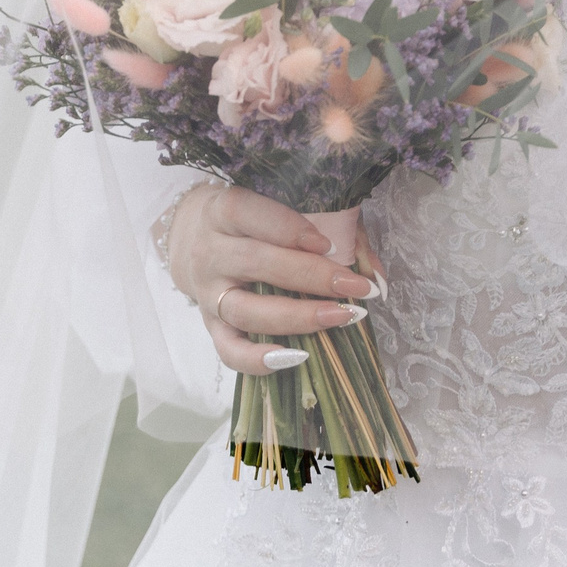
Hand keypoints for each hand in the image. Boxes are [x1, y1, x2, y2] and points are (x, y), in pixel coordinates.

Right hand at [164, 185, 377, 375]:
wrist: (189, 238)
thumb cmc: (252, 220)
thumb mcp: (282, 206)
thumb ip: (333, 229)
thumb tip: (377, 276)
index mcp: (222, 211)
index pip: (249, 213)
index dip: (289, 228)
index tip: (329, 243)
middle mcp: (209, 252)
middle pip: (256, 263)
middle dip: (311, 276)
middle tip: (355, 288)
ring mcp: (207, 293)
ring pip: (245, 310)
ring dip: (296, 317)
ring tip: (339, 318)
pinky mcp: (209, 326)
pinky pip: (229, 350)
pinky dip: (259, 360)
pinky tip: (297, 358)